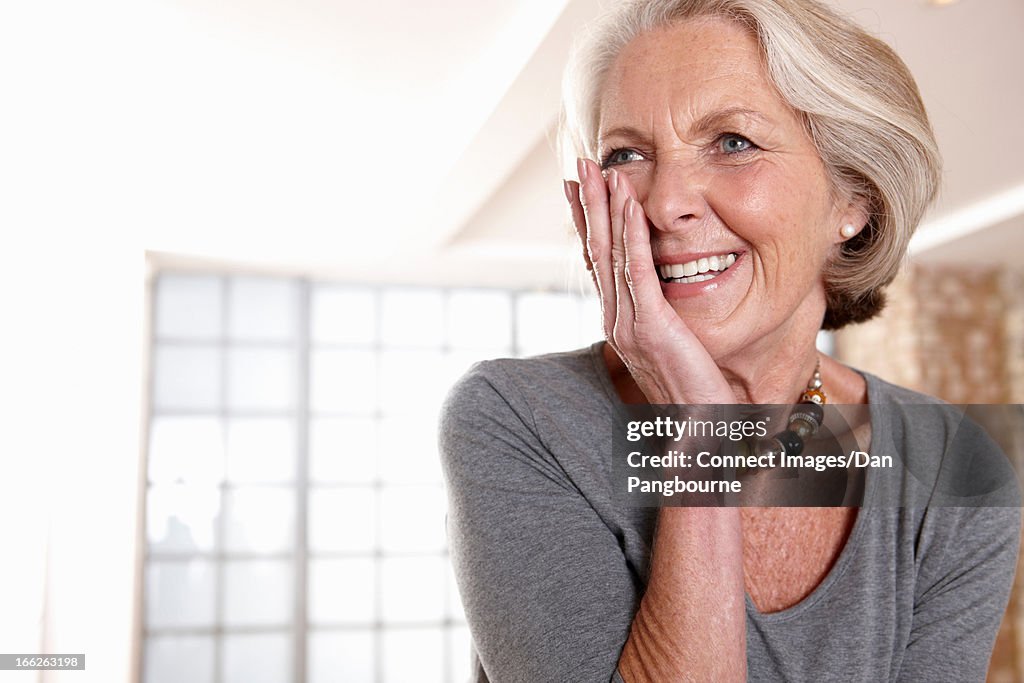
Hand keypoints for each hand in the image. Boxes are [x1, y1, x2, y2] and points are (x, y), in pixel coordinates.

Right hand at [566, 158, 734, 404]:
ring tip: (601, 170)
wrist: (699, 433)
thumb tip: (662, 300)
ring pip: (610, 253)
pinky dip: (630, 232)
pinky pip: (638, 269)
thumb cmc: (692, 393)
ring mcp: (628, 323)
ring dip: (604, 207)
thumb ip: (661, 320)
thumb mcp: (672, 348)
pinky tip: (627, 203)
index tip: (580, 190)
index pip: (598, 262)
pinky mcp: (651, 326)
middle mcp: (615, 320)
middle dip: (587, 204)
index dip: (587, 223)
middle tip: (580, 164)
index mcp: (619, 322)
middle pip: (595, 250)